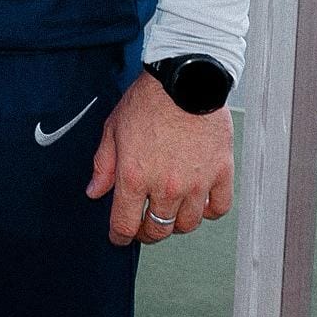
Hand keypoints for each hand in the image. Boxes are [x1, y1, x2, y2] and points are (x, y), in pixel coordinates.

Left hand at [87, 72, 232, 245]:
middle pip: (158, 230)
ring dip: (175, 222)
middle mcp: (166, 186)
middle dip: (147, 232)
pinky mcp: (220, 174)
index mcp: (135, 176)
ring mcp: (196, 183)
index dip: (119, 235)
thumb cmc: (148, 100)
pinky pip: (217, 209)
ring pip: (187, 224)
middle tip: (143, 224)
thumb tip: (95, 192)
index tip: (118, 236)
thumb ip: (103, 165)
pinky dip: (208, 211)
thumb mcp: (113, 128)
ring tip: (168, 210)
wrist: (184, 79)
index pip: (125, 224)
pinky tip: (198, 201)